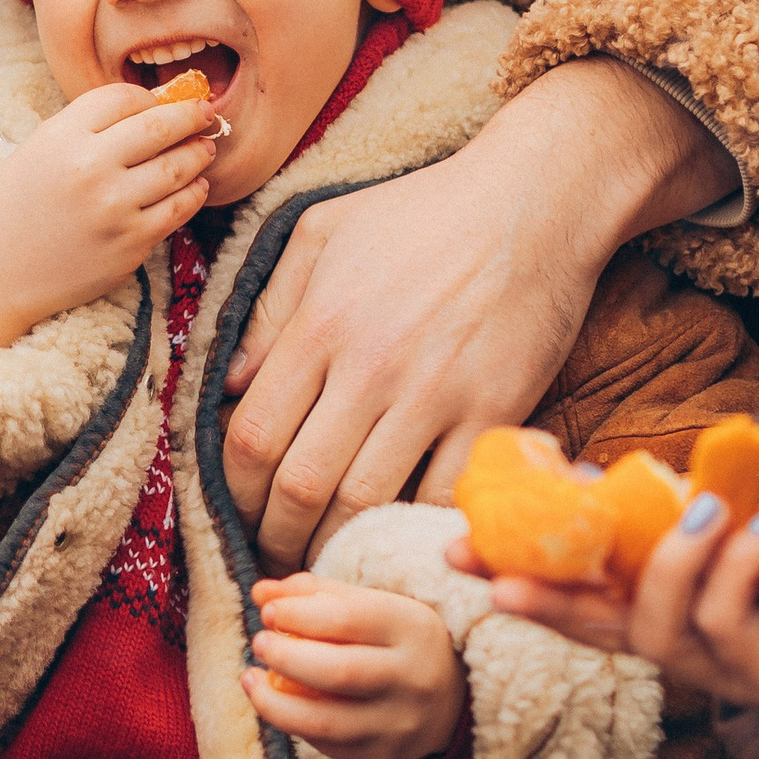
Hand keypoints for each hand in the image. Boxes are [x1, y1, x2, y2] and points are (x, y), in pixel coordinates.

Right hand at [0, 81, 217, 349]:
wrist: (1, 271)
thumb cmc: (22, 205)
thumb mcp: (40, 149)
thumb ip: (89, 125)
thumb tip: (155, 104)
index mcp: (61, 137)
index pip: (123, 98)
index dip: (148, 97)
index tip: (160, 103)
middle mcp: (89, 168)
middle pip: (160, 125)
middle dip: (192, 115)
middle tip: (206, 112)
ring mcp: (114, 208)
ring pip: (178, 166)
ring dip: (199, 152)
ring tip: (205, 147)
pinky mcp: (131, 242)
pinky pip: (180, 208)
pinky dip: (195, 191)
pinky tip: (195, 185)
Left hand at [223, 59, 735, 567]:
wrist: (535, 201)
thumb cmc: (421, 212)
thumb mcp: (321, 233)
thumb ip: (268, 310)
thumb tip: (223, 388)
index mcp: (321, 324)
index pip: (251, 435)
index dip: (234, 491)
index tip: (238, 510)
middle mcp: (371, 367)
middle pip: (300, 483)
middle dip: (276, 533)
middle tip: (274, 552)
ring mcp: (436, 394)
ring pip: (365, 502)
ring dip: (335, 544)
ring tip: (324, 558)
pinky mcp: (495, 412)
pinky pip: (442, 496)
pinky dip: (412, 527)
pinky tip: (395, 537)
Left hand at [245, 575, 467, 758]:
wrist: (453, 697)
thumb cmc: (396, 641)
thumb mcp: (371, 606)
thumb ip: (315, 594)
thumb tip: (259, 593)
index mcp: (413, 629)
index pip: (347, 619)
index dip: (298, 614)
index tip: (268, 612)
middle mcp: (413, 679)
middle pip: (337, 672)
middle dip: (284, 657)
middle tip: (259, 643)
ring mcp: (400, 724)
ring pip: (324, 722)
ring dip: (274, 703)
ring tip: (249, 680)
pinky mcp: (384, 756)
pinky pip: (327, 746)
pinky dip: (295, 725)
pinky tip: (280, 705)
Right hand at [458, 491, 758, 711]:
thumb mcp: (724, 510)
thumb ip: (664, 503)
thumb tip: (580, 473)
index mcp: (662, 599)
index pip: (575, 593)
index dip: (518, 574)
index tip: (462, 554)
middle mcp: (678, 641)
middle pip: (593, 628)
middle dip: (541, 602)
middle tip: (495, 583)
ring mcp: (715, 665)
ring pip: (658, 629)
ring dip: (673, 563)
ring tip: (705, 508)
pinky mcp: (758, 675)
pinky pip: (725, 623)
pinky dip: (742, 568)